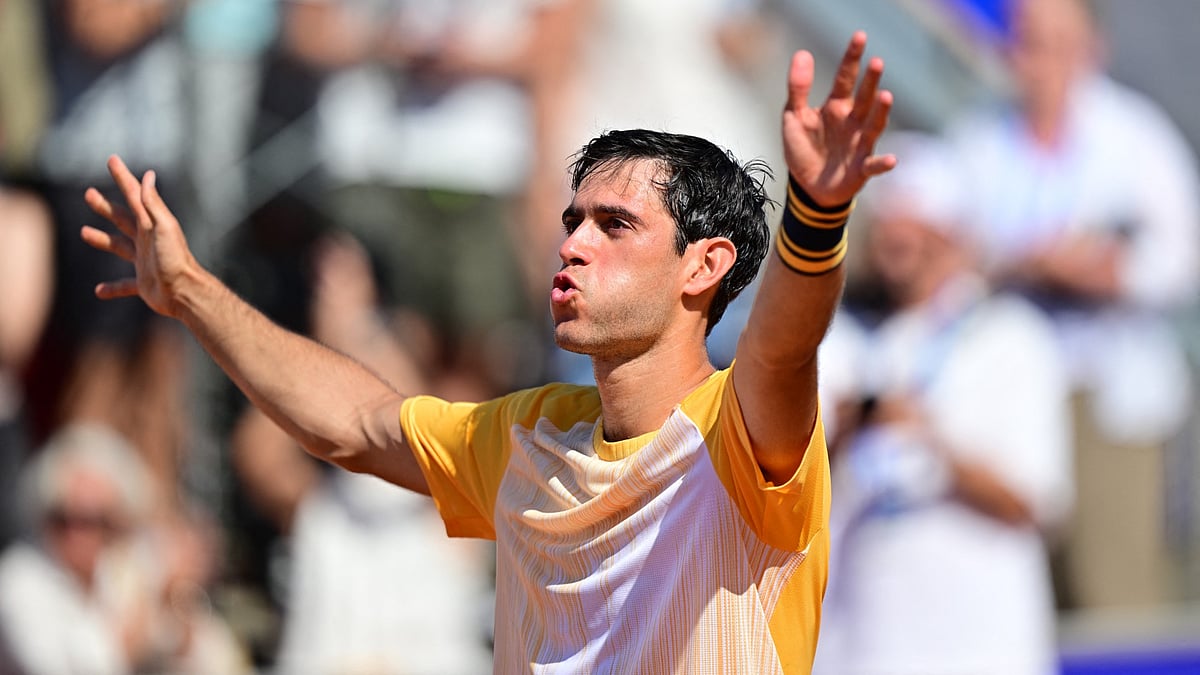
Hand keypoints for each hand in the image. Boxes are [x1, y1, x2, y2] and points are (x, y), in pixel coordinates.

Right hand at [80, 156, 200, 318]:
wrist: (185, 292)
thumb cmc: (175, 260)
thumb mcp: (164, 227)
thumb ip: (153, 204)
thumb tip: (148, 175)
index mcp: (151, 225)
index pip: (134, 195)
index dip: (123, 177)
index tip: (112, 159)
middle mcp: (147, 240)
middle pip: (122, 218)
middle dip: (105, 206)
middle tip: (88, 193)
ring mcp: (145, 261)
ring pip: (119, 246)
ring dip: (102, 239)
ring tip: (84, 232)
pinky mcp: (144, 283)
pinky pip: (125, 285)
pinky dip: (113, 287)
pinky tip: (99, 291)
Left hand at [782, 32, 895, 205]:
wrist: (808, 187)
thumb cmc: (804, 149)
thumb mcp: (793, 117)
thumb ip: (798, 88)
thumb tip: (803, 53)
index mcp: (835, 107)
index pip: (845, 78)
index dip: (852, 58)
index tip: (860, 36)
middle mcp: (852, 122)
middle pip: (863, 98)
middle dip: (870, 81)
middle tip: (876, 62)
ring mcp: (859, 144)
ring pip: (874, 125)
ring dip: (881, 112)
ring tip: (886, 96)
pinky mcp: (861, 168)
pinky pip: (874, 165)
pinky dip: (883, 163)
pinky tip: (891, 159)